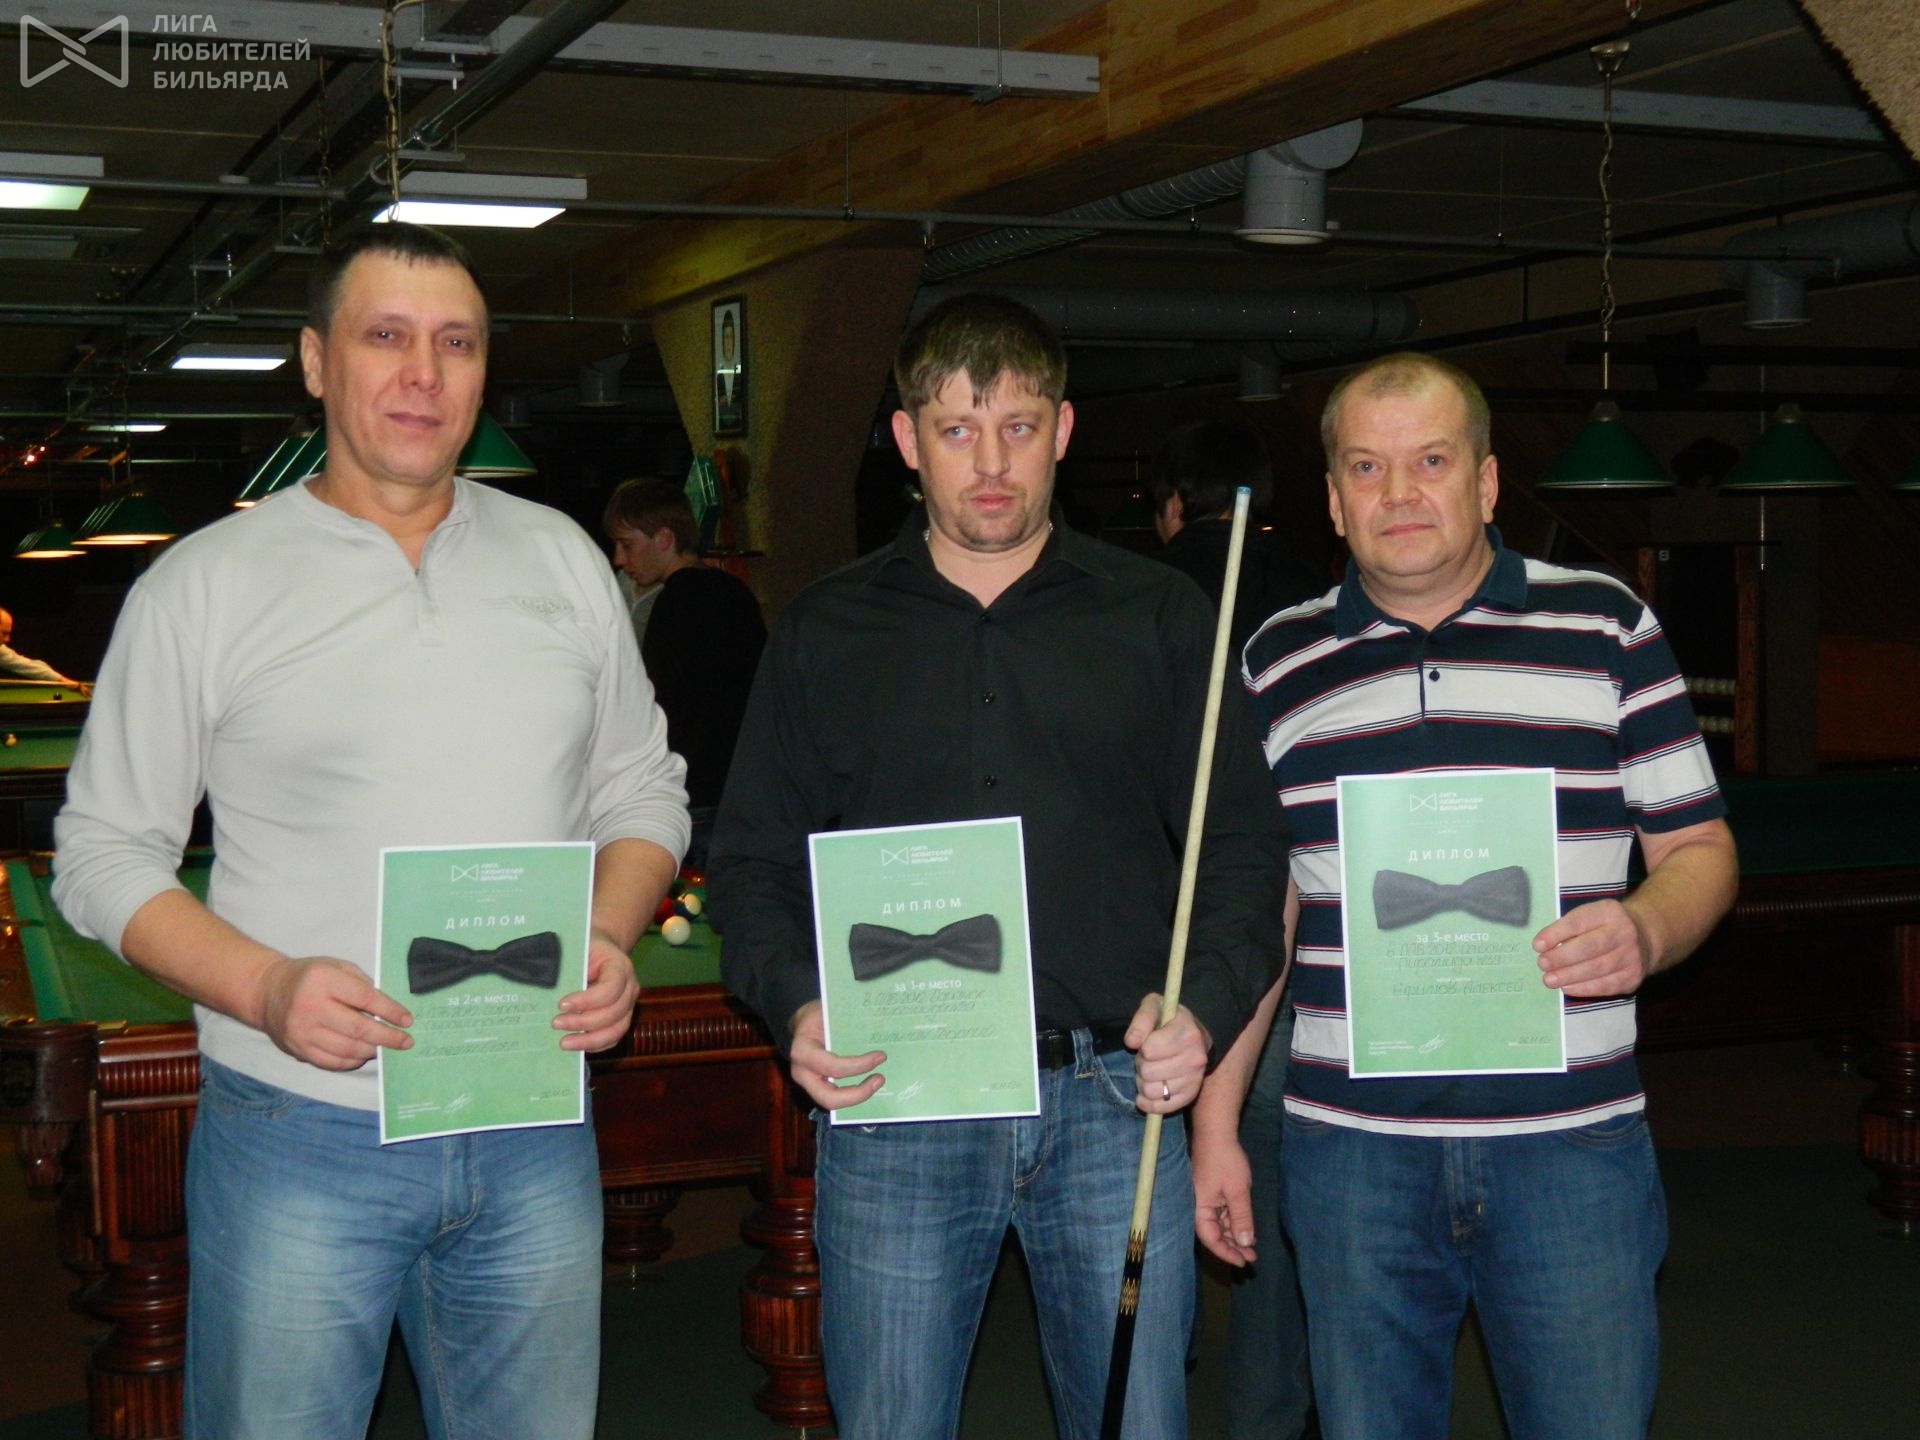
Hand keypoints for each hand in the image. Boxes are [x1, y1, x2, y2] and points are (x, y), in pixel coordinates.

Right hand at [259, 956, 410, 1070]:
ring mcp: (302, 1032)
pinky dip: (352, 1061)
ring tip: (387, 1047)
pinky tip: (364, 1054)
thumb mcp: (336, 966)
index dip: (390, 1011)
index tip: (407, 1020)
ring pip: (346, 1049)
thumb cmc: (309, 977)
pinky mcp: (298, 1050)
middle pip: (358, 1028)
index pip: (365, 998)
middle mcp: (310, 1007)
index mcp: (323, 980)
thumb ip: (361, 984)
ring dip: (372, 1050)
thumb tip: (387, 1009)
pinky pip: (331, 1062)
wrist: (267, 992)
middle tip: (406, 1041)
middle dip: (387, 1037)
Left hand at [555, 932, 641, 1051]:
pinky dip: (594, 1045)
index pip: (611, 987)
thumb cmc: (586, 948)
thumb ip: (568, 964)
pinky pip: (612, 1038)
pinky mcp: (622, 1019)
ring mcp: (628, 1006)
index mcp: (620, 966)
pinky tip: (575, 1045)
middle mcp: (630, 988)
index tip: (561, 1004)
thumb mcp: (578, 947)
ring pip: (616, 1030)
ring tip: (563, 1043)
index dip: (587, 999)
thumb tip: (544, 983)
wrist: (602, 951)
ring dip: (589, 1040)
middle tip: (555, 1023)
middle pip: (613, 1012)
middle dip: (583, 1022)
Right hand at [787, 1000, 884, 1110]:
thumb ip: (848, 1023)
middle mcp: (801, 1073)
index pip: (832, 1066)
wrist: (804, 1022)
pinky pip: (836, 1097)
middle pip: (829, 1098)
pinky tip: (870, 1083)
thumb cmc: (818, 1014)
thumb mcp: (829, 1012)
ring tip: (877, 1081)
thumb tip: (880, 1028)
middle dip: (858, 1094)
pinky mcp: (817, 1087)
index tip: (881, 1056)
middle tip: (879, 1079)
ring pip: (833, 1102)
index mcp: (802, 1051)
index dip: (859, 1065)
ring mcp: (808, 1084)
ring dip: (858, 1096)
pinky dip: (855, 1093)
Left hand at [1125, 995, 1209, 1114]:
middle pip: (1148, 1072)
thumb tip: (1132, 1042)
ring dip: (1143, 1083)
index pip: (1149, 1050)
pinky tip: (1147, 1093)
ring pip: (1151, 1091)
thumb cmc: (1169, 1020)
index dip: (1142, 1047)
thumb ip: (1141, 1020)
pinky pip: (1160, 1108)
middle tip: (1147, 1059)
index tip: (1148, 1043)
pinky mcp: (1190, 1096)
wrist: (1196, 1036)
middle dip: (1141, 1065)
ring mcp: (1195, 1080)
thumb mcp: (1154, 1007)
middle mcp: (1195, 1059)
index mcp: (1188, 1034)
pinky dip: (1147, 1103)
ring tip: (1150, 1071)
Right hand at [1192, 1128, 1256, 1266]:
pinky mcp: (1212, 1193)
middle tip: (1252, 1258)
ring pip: (1219, 1226)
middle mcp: (1199, 1207)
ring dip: (1234, 1236)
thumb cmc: (1225, 1160)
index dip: (1226, 1253)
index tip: (1243, 1262)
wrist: (1216, 1132)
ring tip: (1252, 1248)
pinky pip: (1221, 1215)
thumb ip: (1241, 1218)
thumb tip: (1245, 1243)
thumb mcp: (1238, 1191)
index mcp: (1200, 1208)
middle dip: (1232, 1247)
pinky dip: (1233, 1223)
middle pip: (1214, 1234)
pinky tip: (1246, 1230)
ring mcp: (1205, 1200)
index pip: (1210, 1239)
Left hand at [1534, 899, 1653, 995]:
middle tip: (1542, 964)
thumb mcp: (1590, 915)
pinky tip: (1567, 988)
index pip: (1579, 922)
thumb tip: (1543, 947)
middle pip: (1590, 947)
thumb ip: (1569, 928)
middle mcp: (1624, 932)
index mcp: (1609, 912)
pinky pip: (1606, 985)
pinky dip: (1584, 988)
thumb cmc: (1604, 925)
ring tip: (1549, 979)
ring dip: (1570, 976)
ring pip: (1597, 968)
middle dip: (1562, 957)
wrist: (1645, 936)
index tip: (1537, 945)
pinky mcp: (1633, 977)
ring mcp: (1632, 956)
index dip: (1556, 934)